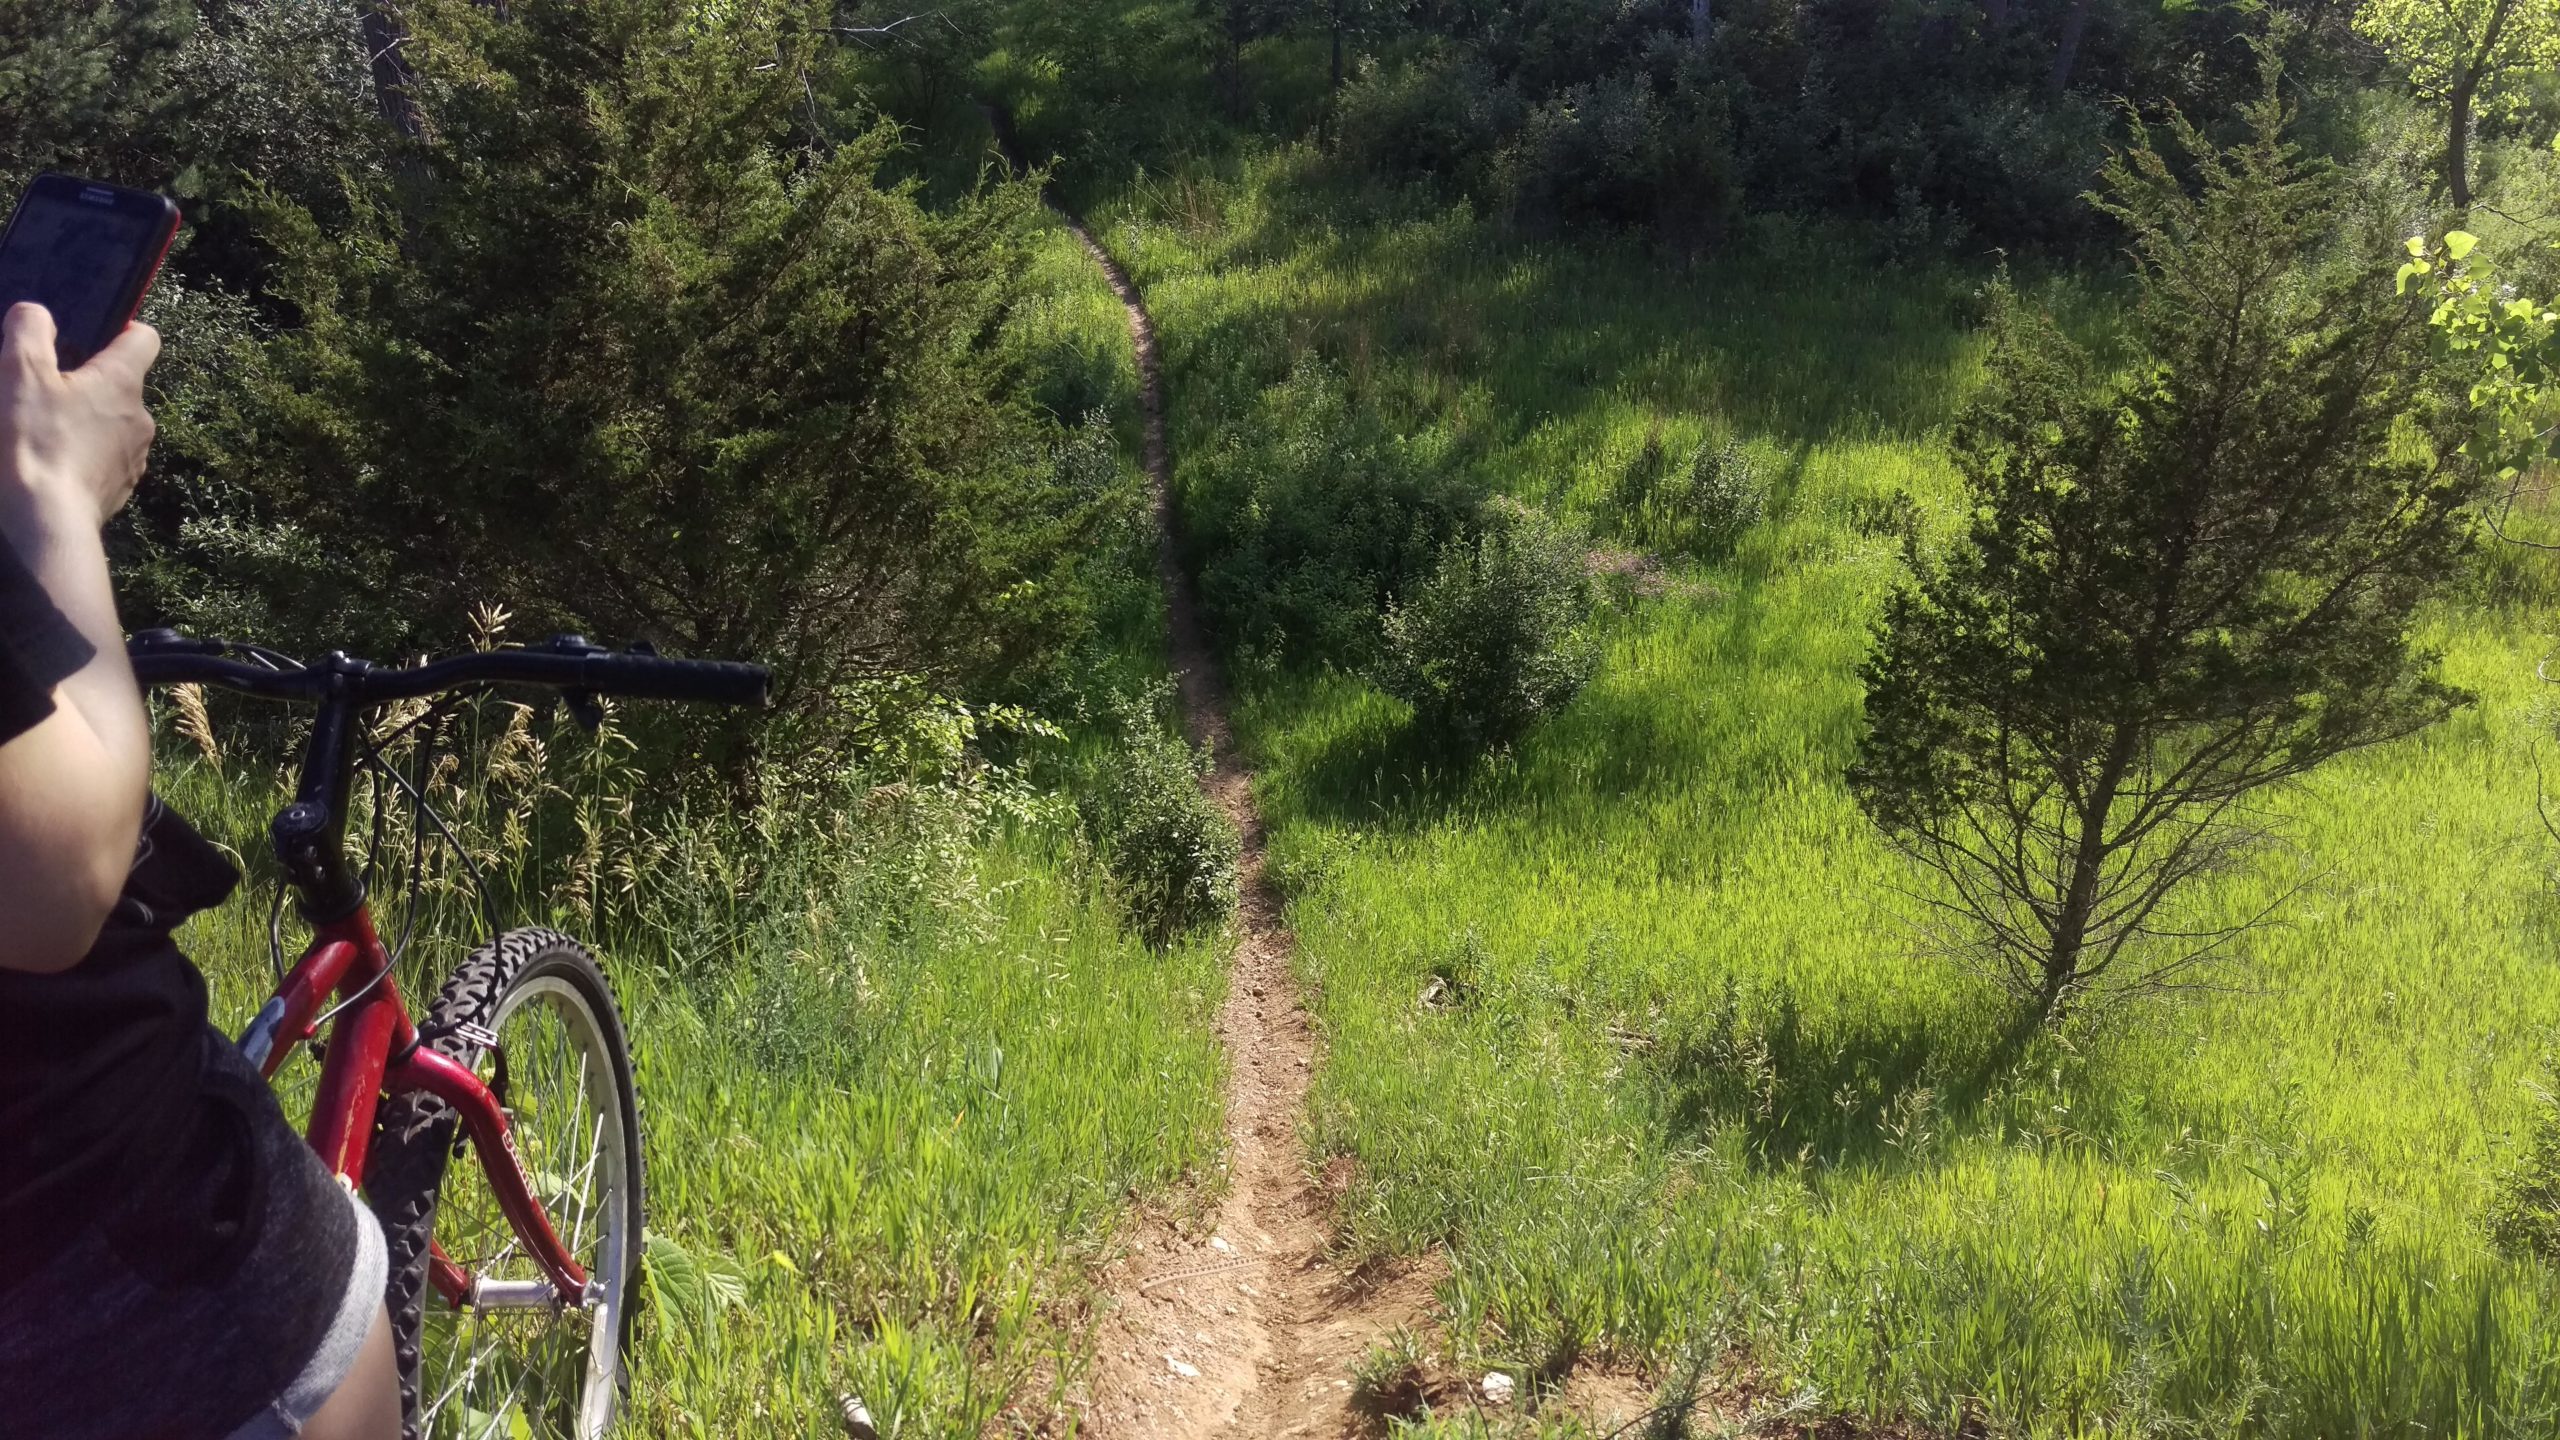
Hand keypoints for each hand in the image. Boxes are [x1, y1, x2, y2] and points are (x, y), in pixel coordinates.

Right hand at [0, 304, 159, 531]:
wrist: (45, 520)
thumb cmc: (35, 441)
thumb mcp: (20, 373)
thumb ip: (29, 330)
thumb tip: (37, 313)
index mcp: (123, 382)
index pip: (144, 337)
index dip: (121, 329)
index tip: (90, 337)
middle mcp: (141, 417)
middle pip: (122, 384)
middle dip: (88, 381)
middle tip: (46, 387)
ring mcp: (135, 457)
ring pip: (112, 424)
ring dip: (84, 420)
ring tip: (43, 427)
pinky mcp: (120, 488)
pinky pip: (104, 458)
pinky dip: (82, 454)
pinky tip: (50, 460)